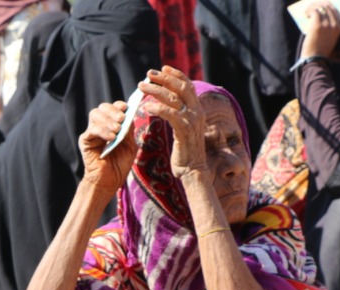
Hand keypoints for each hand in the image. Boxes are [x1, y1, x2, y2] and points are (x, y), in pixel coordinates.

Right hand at [79, 100, 137, 191]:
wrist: (109, 182)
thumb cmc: (119, 165)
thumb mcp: (130, 147)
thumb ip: (129, 132)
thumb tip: (129, 116)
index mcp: (111, 126)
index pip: (112, 109)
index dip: (118, 105)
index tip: (126, 107)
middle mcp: (100, 127)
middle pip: (102, 108)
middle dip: (113, 110)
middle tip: (121, 118)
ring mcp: (91, 133)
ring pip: (95, 115)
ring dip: (108, 120)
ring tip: (117, 130)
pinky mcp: (85, 141)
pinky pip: (92, 130)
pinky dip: (103, 131)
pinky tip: (111, 138)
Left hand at [138, 66, 210, 180]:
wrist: (192, 170)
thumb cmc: (185, 151)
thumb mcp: (183, 128)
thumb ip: (178, 114)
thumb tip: (168, 103)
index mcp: (197, 109)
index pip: (188, 85)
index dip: (175, 75)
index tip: (163, 68)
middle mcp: (197, 112)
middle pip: (181, 87)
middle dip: (164, 78)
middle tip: (149, 73)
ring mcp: (192, 121)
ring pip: (174, 98)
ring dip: (156, 90)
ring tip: (142, 86)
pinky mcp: (185, 131)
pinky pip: (171, 114)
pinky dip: (158, 108)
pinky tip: (147, 106)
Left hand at [300, 1, 339, 57]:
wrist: (315, 59)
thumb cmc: (320, 51)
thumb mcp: (329, 39)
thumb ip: (328, 29)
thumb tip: (319, 18)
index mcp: (339, 28)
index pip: (334, 11)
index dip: (326, 6)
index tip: (319, 7)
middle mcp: (334, 24)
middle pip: (327, 7)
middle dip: (318, 5)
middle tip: (311, 8)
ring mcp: (326, 24)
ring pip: (320, 8)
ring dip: (312, 7)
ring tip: (307, 11)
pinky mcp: (317, 25)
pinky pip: (314, 11)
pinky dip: (309, 11)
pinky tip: (305, 14)